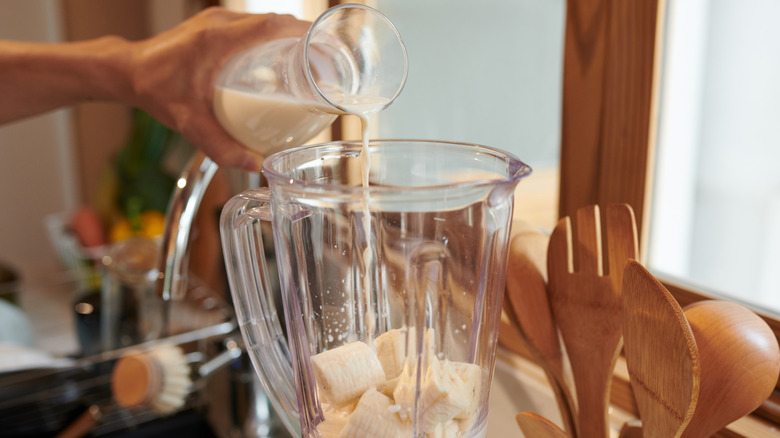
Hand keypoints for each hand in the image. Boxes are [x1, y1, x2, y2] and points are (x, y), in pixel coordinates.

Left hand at [129, 8, 309, 169]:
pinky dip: (270, 39)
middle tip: (323, 66)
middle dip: (304, 40)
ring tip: (307, 64)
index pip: (273, 25)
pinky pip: (251, 26)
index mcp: (218, 39)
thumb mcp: (189, 122)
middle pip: (275, 22)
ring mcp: (216, 21)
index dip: (304, 35)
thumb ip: (221, 146)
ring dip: (288, 38)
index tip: (325, 51)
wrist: (127, 71)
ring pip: (264, 22)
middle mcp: (220, 24)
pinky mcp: (213, 26)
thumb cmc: (155, 90)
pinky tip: (277, 62)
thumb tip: (255, 164)